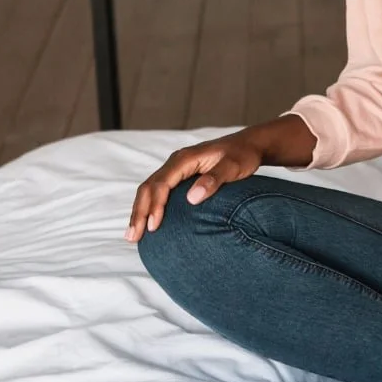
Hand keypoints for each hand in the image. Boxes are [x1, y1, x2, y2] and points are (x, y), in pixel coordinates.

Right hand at [124, 131, 264, 243]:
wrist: (249, 145)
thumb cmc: (242, 155)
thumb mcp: (233, 166)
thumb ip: (214, 179)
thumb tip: (192, 198)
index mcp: (185, 159)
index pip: (161, 184)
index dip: (155, 206)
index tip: (153, 227)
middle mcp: (176, 162)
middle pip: (149, 187)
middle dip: (139, 212)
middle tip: (133, 237)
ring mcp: (176, 169)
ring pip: (149, 190)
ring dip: (140, 211)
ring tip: (133, 235)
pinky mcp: (179, 176)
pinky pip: (158, 191)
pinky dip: (149, 207)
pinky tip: (147, 222)